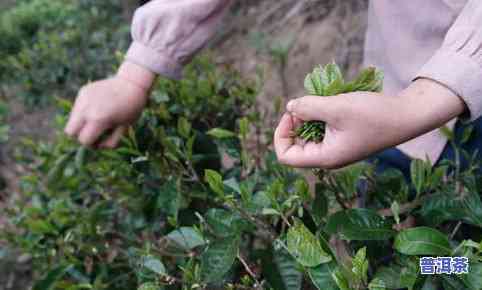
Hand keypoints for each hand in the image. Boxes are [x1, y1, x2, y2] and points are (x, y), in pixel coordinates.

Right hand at [64, 61, 154, 147]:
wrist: (132, 84)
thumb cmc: (131, 109)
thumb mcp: (124, 129)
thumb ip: (110, 143)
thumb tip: (98, 146)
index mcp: (98, 120)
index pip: (84, 140)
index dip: (92, 144)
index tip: (100, 141)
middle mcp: (86, 109)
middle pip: (70, 131)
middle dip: (80, 135)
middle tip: (94, 132)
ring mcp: (82, 99)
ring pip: (72, 119)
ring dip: (81, 123)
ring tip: (97, 119)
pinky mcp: (82, 91)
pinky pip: (77, 108)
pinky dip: (84, 112)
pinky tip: (97, 107)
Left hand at [274, 78, 465, 168]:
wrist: (407, 116)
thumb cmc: (373, 114)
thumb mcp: (336, 108)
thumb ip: (308, 107)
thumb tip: (290, 107)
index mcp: (325, 157)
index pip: (285, 156)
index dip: (281, 134)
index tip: (292, 113)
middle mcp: (328, 157)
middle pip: (295, 145)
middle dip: (295, 123)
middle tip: (305, 104)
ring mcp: (337, 149)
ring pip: (309, 136)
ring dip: (308, 117)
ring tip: (319, 101)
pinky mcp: (344, 139)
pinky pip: (322, 130)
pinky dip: (320, 116)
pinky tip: (329, 102)